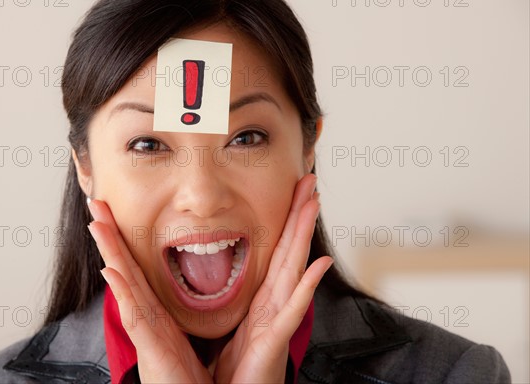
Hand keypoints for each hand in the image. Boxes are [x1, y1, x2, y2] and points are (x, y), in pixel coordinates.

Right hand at [87, 200, 211, 383]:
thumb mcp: (183, 337)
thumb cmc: (189, 378)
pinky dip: (122, 294)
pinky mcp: (152, 351)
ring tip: (96, 224)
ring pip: (125, 286)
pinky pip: (136, 318)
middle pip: (124, 269)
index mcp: (156, 314)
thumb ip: (176, 313)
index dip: (123, 241)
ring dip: (110, 253)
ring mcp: (146, 333)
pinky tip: (111, 272)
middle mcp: (146, 319)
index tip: (111, 212)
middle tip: (95, 203)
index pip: (136, 270)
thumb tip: (179, 287)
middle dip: (108, 237)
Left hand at [214, 174, 332, 382]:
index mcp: (260, 302)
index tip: (292, 193)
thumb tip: (230, 275)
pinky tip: (318, 266)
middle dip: (299, 217)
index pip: (276, 254)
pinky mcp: (274, 342)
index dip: (285, 224)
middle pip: (289, 253)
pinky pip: (291, 312)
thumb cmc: (233, 375)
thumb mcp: (229, 327)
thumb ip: (231, 301)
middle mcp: (273, 307)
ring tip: (314, 206)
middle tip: (309, 182)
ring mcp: (276, 322)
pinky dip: (306, 288)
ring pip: (293, 271)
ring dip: (304, 237)